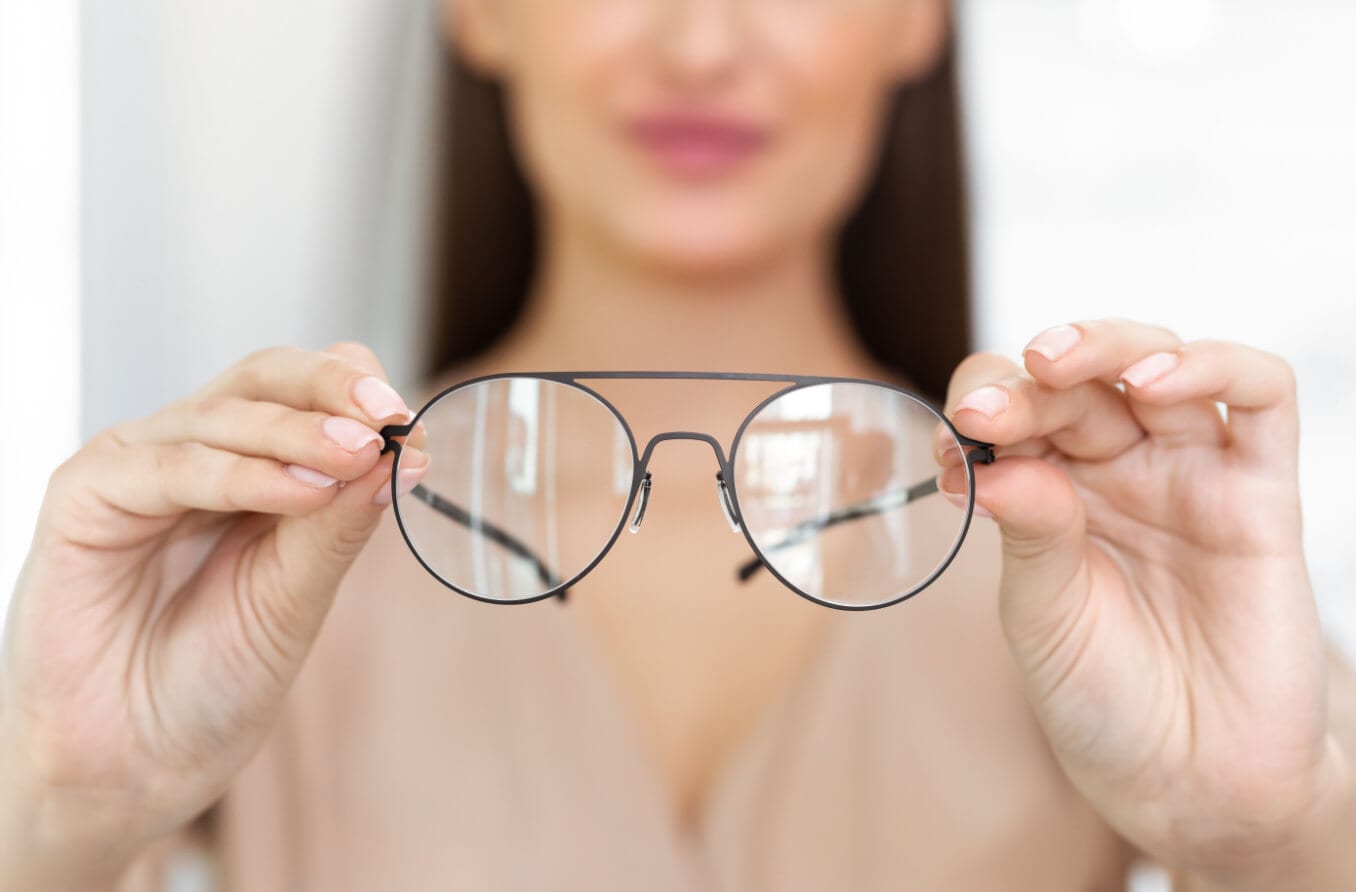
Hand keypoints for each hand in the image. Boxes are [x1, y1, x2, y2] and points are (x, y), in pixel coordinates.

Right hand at [0, 342, 427, 884]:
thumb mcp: (299, 596)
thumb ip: (339, 524)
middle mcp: (198, 455)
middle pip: (267, 377)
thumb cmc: (214, 681)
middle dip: (335, 388)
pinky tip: (301, 490)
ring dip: (299, 431)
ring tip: (358, 454)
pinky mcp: (86, 494)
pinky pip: (173, 466)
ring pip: (226, 414)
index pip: (309, 392)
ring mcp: (140, 468)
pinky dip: (242, 473)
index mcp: (252, 469)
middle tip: (391, 415)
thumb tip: (401, 454)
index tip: (416, 428)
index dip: (360, 395)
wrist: (133, 765)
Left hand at [938, 318, 1346, 879]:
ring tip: (1057, 366)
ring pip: (1155, 364)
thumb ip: (1027, 534)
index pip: (1012, 411)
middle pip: (1075, 382)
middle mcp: (1115, 473)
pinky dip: (1211, 366)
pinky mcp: (1260, 492)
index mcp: (1047, 494)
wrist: (1192, 782)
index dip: (979, 406)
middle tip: (991, 407)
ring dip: (1104, 346)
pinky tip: (1155, 380)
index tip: (953, 436)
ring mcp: (1186, 475)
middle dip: (1029, 380)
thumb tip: (993, 462)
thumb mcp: (1040, 618)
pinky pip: (1258, 397)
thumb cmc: (1103, 699)